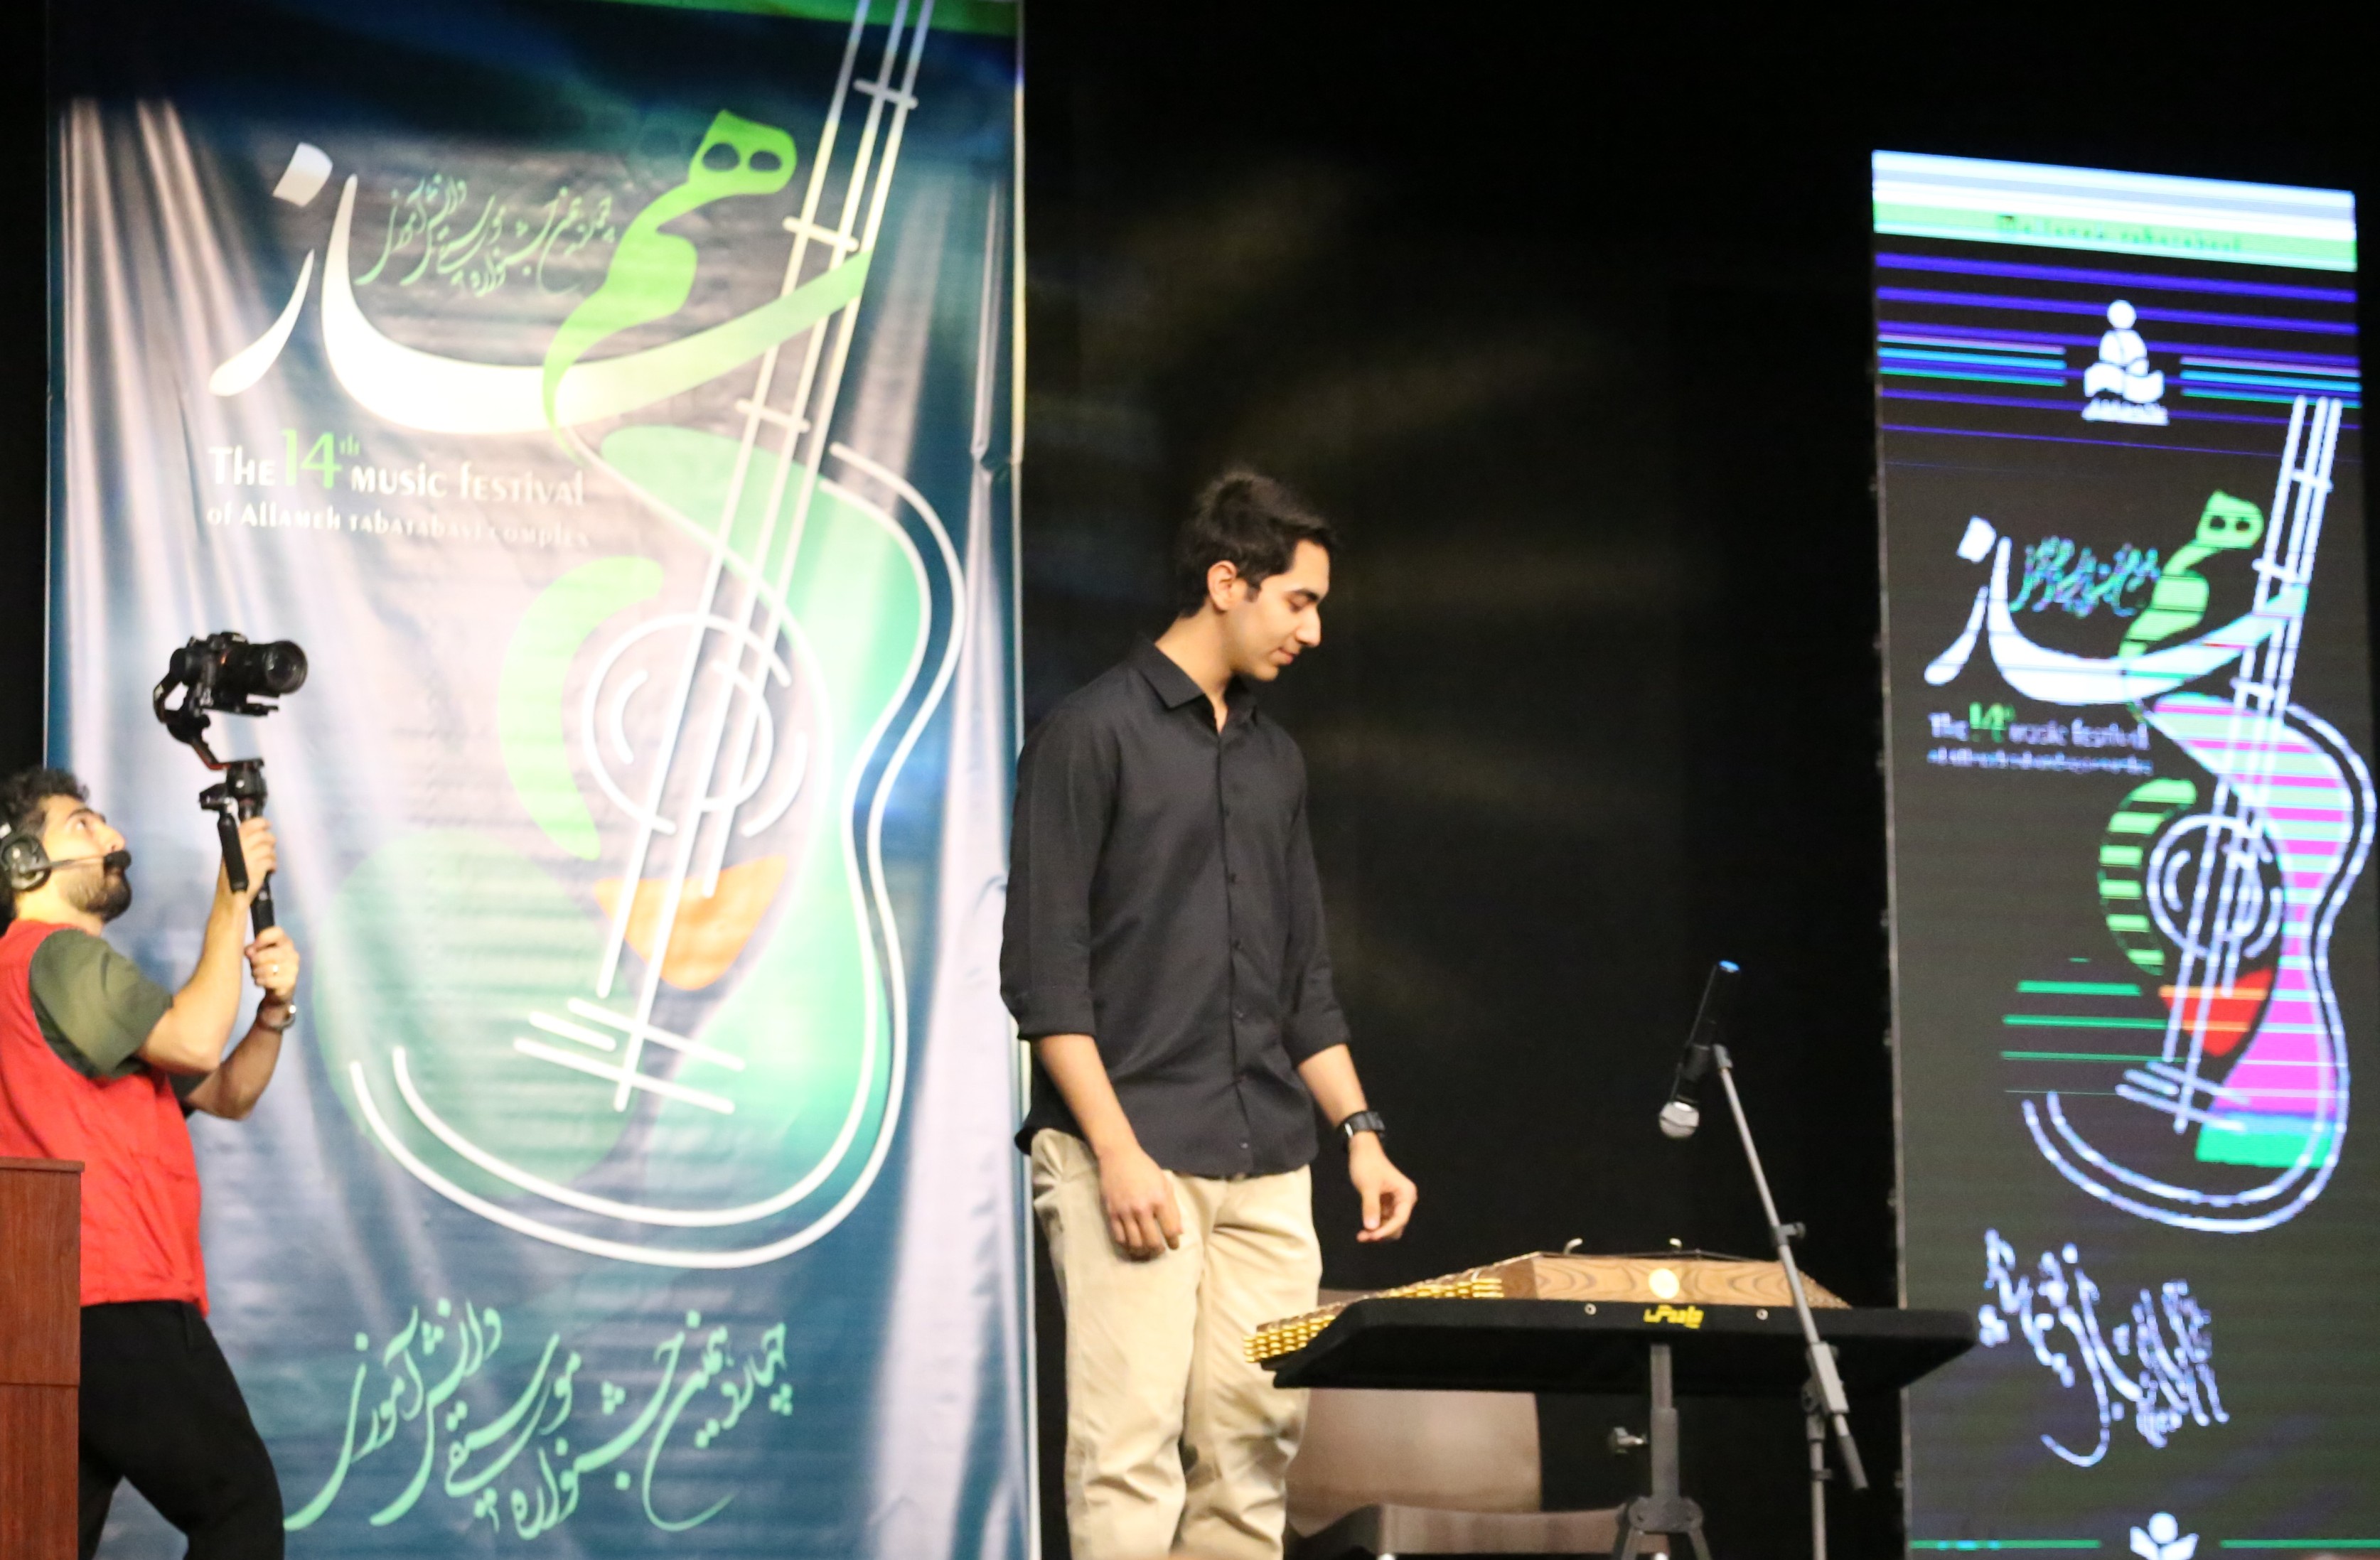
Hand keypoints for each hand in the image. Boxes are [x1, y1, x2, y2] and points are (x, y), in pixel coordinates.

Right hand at [224, 816, 278, 903]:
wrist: (230, 898)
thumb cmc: (233, 877)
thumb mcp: (233, 857)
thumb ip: (243, 845)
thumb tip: (260, 833)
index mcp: (231, 845)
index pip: (246, 826)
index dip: (259, 822)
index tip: (267, 824)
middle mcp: (238, 849)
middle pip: (261, 836)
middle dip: (270, 839)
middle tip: (272, 844)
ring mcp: (247, 859)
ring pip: (268, 849)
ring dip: (272, 854)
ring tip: (269, 861)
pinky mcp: (256, 869)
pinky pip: (271, 861)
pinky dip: (273, 865)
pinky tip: (271, 869)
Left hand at [245, 926, 299, 1002]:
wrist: (279, 989)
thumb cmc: (266, 966)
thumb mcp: (258, 955)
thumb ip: (252, 950)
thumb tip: (249, 952)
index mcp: (285, 942)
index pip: (277, 932)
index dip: (262, 938)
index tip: (251, 948)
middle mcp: (293, 954)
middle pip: (268, 953)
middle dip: (256, 960)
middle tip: (252, 964)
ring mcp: (293, 968)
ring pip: (268, 968)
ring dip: (256, 972)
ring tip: (256, 974)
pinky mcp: (290, 982)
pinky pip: (269, 981)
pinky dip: (260, 981)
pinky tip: (260, 981)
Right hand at [1096, 1142, 1181, 1259]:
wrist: (1118, 1156)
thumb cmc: (1145, 1169)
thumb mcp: (1165, 1184)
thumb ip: (1173, 1209)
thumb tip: (1178, 1233)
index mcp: (1159, 1200)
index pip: (1170, 1231)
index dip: (1174, 1243)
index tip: (1174, 1246)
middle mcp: (1142, 1208)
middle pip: (1152, 1241)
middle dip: (1158, 1250)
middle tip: (1160, 1250)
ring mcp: (1125, 1212)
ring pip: (1134, 1243)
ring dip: (1143, 1252)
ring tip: (1146, 1251)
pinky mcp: (1111, 1213)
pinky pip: (1119, 1238)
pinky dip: (1127, 1246)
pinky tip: (1132, 1245)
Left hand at [1348, 1134, 1415, 1242]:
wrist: (1361, 1150)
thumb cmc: (1367, 1165)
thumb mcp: (1368, 1186)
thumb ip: (1371, 1207)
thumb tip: (1371, 1228)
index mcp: (1406, 1194)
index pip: (1400, 1219)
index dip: (1386, 1230)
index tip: (1371, 1236)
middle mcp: (1405, 1200)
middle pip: (1397, 1225)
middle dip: (1382, 1233)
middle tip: (1363, 1237)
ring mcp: (1396, 1202)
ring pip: (1390, 1225)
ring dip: (1377, 1231)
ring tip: (1361, 1235)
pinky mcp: (1387, 1203)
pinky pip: (1384, 1220)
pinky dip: (1375, 1225)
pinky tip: (1364, 1229)